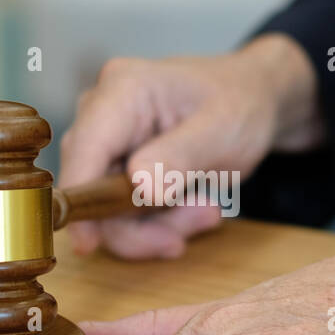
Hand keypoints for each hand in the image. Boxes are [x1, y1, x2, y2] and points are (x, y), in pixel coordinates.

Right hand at [58, 34, 323, 259]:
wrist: (255, 102)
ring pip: (106, 206)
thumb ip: (179, 157)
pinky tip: (196, 209)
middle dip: (138, 221)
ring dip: (155, 224)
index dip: (80, 198)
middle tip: (196, 225)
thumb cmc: (240, 104)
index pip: (84, 149)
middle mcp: (103, 111)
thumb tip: (138, 186)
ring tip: (208, 213)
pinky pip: (121, 209)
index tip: (88, 244)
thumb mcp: (222, 130)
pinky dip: (157, 221)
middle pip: (91, 185)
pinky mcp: (116, 162)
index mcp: (123, 91)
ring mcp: (108, 138)